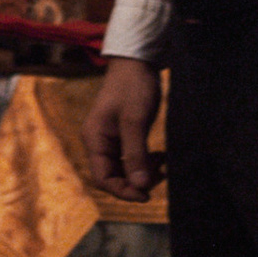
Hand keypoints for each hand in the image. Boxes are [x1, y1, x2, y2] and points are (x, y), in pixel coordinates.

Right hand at [83, 60, 161, 201]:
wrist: (137, 61)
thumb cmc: (133, 87)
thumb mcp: (135, 121)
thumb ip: (136, 155)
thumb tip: (140, 186)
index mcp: (95, 140)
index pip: (103, 178)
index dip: (123, 191)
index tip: (146, 195)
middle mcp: (99, 142)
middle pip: (113, 176)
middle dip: (135, 182)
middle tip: (160, 178)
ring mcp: (111, 139)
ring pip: (124, 168)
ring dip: (142, 172)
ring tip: (163, 166)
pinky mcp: (123, 134)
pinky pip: (131, 157)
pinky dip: (145, 161)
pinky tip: (160, 157)